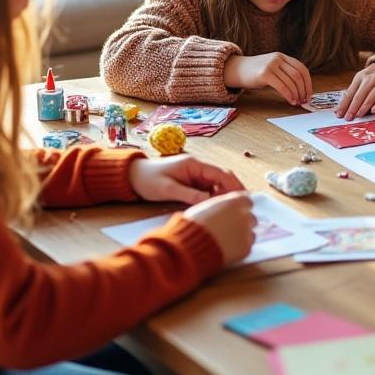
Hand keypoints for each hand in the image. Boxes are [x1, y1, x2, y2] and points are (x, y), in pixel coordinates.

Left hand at [128, 154, 244, 204]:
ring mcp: (195, 175)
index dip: (233, 185)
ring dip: (223, 195)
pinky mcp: (191, 182)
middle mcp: (197, 168)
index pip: (220, 173)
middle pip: (222, 178)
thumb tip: (210, 201)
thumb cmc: (147, 180)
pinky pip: (208, 189)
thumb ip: (189, 194)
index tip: (243, 198)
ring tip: (229, 210)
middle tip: (240, 206)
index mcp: (194, 164)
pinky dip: (214, 197)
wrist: (132, 177)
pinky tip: (215, 208)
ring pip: (216, 184)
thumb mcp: (168, 189)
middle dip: (232, 191)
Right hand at [183, 191, 256, 266]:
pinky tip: (226, 250)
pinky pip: (246, 248)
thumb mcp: (206, 207)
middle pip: (250, 218)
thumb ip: (222, 206)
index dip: (239, 208)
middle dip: (242, 223)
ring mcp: (246, 233)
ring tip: (225, 241)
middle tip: (228, 229)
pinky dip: (238, 249)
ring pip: (250, 234)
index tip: (233, 213)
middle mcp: (245, 215)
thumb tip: (226, 209)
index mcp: (235, 202)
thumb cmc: (192, 225)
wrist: (190, 246)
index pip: (246, 201)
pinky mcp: (245, 249)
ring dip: (241, 236)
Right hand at [225, 52, 312, 105]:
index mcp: (283, 57)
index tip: (309, 94)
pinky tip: (290, 101)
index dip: (308, 83)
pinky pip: (282, 86)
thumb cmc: (256, 73)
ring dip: (296, 94)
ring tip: (297, 102)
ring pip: (291, 82)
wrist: (237, 70)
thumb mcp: (273, 68)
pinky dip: (288, 95)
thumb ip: (285, 74)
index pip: (302, 69)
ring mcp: (271, 65)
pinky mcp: (265, 74)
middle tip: (304, 100)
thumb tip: (302, 90)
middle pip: (298, 76)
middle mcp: (278, 59)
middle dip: (303, 90)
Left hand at [337, 62, 374, 118]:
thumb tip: (345, 107)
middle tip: (348, 117)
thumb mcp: (363, 79)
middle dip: (352, 108)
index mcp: (360, 77)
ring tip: (358, 116)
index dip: (344, 104)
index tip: (339, 114)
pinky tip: (373, 110)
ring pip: (370, 97)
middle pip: (359, 96)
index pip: (350, 93)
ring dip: (363, 108)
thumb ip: (355, 91)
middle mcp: (370, 79)